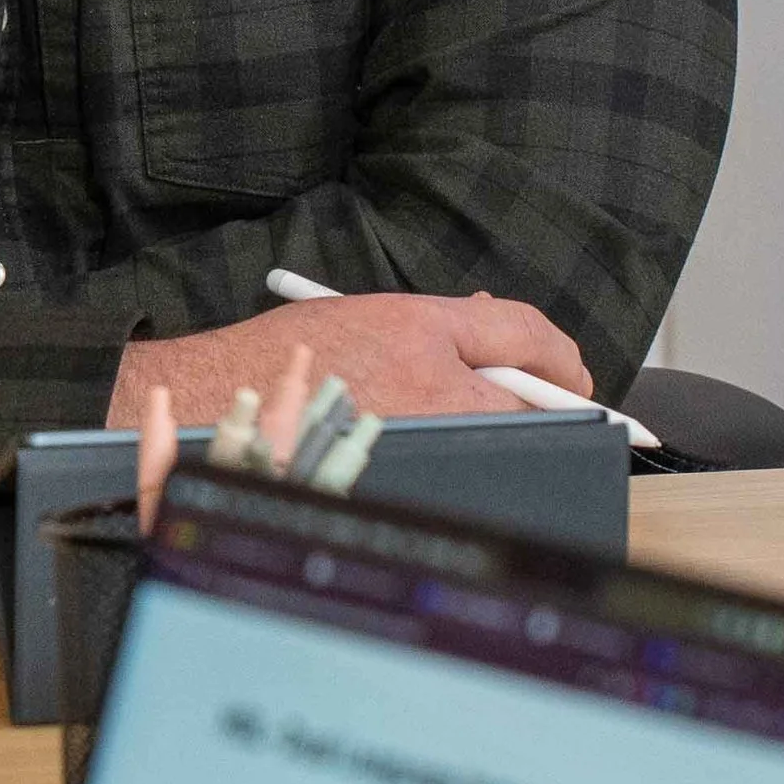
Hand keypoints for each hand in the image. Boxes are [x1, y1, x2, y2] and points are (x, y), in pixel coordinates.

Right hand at [110, 291, 590, 430]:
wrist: (209, 403)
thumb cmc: (276, 361)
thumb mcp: (360, 316)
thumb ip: (432, 325)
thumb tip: (491, 326)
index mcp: (414, 324)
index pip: (521, 332)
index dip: (561, 355)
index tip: (575, 372)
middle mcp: (421, 374)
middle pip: (525, 393)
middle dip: (548, 401)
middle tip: (565, 409)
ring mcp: (411, 427)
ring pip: (494, 432)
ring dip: (503, 429)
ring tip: (490, 428)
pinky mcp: (394, 467)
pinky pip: (455, 463)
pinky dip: (463, 457)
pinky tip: (446, 454)